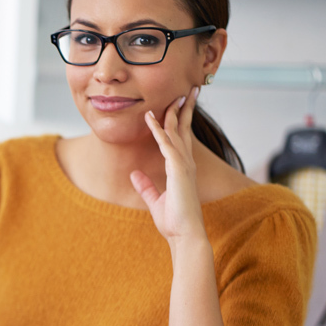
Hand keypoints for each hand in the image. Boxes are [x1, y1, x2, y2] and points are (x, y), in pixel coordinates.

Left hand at [131, 87, 206, 243]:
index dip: (180, 120)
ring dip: (173, 113)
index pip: (181, 139)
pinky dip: (157, 130)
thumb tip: (135, 174)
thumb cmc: (174, 221)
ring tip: (174, 95)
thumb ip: (145, 186)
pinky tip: (150, 118)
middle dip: (187, 109)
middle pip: (185, 129)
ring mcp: (184, 165)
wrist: (185, 235)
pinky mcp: (178, 170)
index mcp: (182, 169)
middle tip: (190, 90)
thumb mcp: (154, 201)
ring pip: (177, 132)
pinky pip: (166, 144)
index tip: (180, 105)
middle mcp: (186, 163)